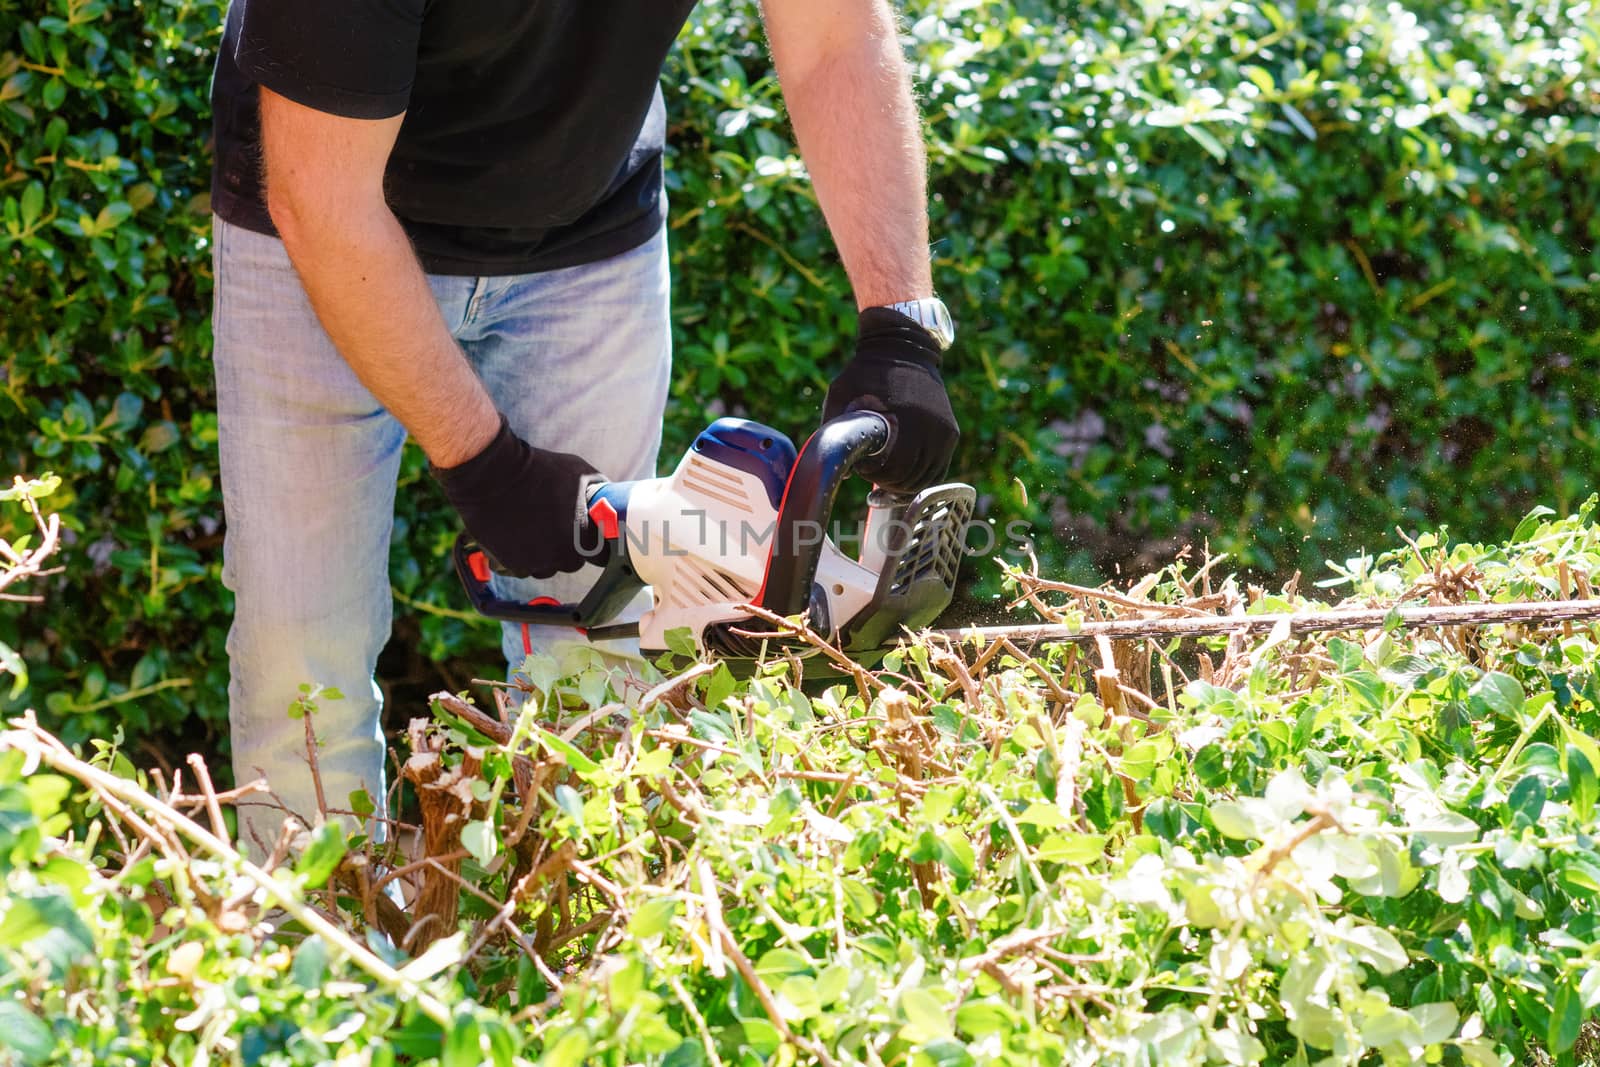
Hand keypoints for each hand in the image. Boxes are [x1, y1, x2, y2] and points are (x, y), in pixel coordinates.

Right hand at [432, 416, 609, 578]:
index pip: (601, 557)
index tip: (588, 538)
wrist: (493, 474)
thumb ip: (598, 492)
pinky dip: (521, 557)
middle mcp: (564, 556)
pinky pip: (523, 568)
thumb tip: (609, 501)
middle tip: (556, 527)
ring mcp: (537, 563)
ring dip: (544, 555)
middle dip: (568, 549)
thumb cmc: (540, 469)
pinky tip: (516, 535)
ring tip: (534, 529)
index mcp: (585, 537)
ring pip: (547, 568)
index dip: (596, 547)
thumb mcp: (580, 472)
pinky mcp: (513, 565)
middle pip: (573, 563)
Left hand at [823, 307, 958, 492]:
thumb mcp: (840, 394)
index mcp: (906, 420)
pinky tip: (903, 478)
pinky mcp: (950, 433)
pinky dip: (921, 478)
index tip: (861, 468)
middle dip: (887, 485)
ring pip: (926, 480)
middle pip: (910, 480)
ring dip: (904, 486)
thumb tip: (842, 472)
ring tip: (885, 482)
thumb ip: (834, 429)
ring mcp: (944, 432)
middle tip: (870, 478)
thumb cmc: (865, 372)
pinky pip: (938, 470)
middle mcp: (931, 429)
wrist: (903, 347)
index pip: (894, 471)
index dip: (874, 477)